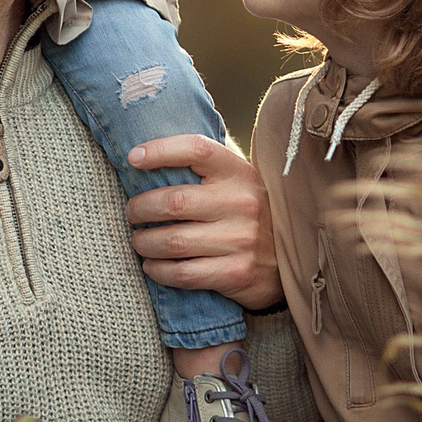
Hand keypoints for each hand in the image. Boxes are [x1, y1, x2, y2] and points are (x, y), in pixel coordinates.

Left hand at [125, 135, 283, 312]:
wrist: (289, 261)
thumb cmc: (247, 214)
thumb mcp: (238, 183)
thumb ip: (205, 168)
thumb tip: (146, 153)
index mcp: (240, 173)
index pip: (196, 149)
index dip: (160, 150)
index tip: (133, 157)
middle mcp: (242, 203)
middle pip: (173, 201)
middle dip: (140, 209)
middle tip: (132, 213)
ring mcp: (241, 239)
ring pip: (172, 240)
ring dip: (144, 242)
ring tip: (139, 240)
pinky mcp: (236, 273)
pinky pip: (182, 273)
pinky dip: (158, 270)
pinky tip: (152, 265)